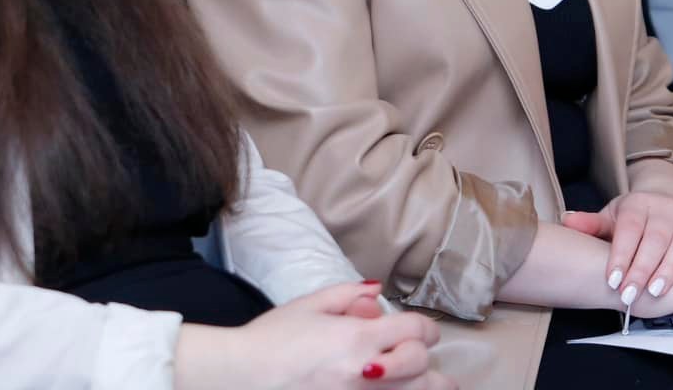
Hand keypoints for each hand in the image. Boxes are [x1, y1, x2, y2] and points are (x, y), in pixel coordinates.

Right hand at [175, 282, 448, 389]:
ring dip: (425, 385)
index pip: (417, 330)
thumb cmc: (270, 340)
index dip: (425, 328)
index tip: (421, 331)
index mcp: (358, 337)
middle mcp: (367, 372)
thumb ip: (348, 294)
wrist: (241, 377)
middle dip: (423, 357)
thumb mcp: (309, 305)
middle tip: (417, 356)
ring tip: (431, 384)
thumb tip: (377, 292)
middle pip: (422, 365)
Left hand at [562, 191, 672, 309]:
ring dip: (672, 265)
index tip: (613, 281)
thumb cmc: (633, 222)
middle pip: (656, 237)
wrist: (662, 204)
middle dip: (643, 269)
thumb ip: (591, 225)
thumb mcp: (611, 221)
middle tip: (632, 295)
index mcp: (636, 204)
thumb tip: (567, 221)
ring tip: (658, 290)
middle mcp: (663, 205)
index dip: (621, 255)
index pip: (629, 229)